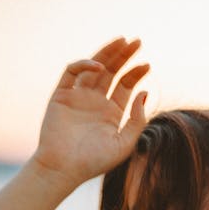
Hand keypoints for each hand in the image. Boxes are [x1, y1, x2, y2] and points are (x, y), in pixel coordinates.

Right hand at [31, 36, 149, 187]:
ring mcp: (78, 97)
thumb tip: (144, 93)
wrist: (64, 168)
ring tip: (123, 41)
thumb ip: (137, 120)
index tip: (147, 65)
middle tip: (137, 42)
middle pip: (112, 72)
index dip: (136, 74)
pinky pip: (72, 73)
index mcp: (112, 114)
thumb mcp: (124, 143)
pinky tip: (99, 66)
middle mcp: (96, 103)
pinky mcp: (61, 95)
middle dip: (124, 56)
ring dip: (108, 53)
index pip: (125, 86)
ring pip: (94, 67)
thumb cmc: (95, 161)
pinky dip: (84, 65)